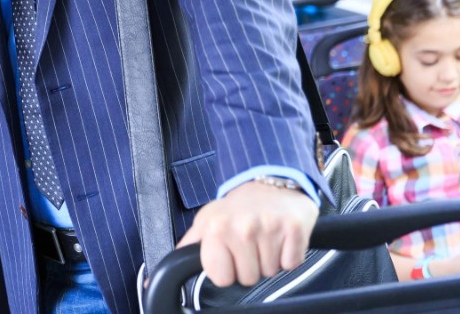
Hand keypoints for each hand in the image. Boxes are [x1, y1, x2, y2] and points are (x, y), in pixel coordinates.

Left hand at [176, 180, 318, 287]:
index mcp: (216, 227)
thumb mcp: (207, 219)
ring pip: (270, 272)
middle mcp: (242, 227)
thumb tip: (166, 266)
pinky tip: (281, 238)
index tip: (230, 256)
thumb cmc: (237, 206)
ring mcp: (270, 228)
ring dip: (269, 260)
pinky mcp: (294, 229)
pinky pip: (291, 264)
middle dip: (250, 265)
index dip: (227, 271)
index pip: (221, 278)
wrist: (271, 181)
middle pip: (248, 278)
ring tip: (265, 238)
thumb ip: (191, 244)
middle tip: (250, 243)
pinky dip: (288, 256)